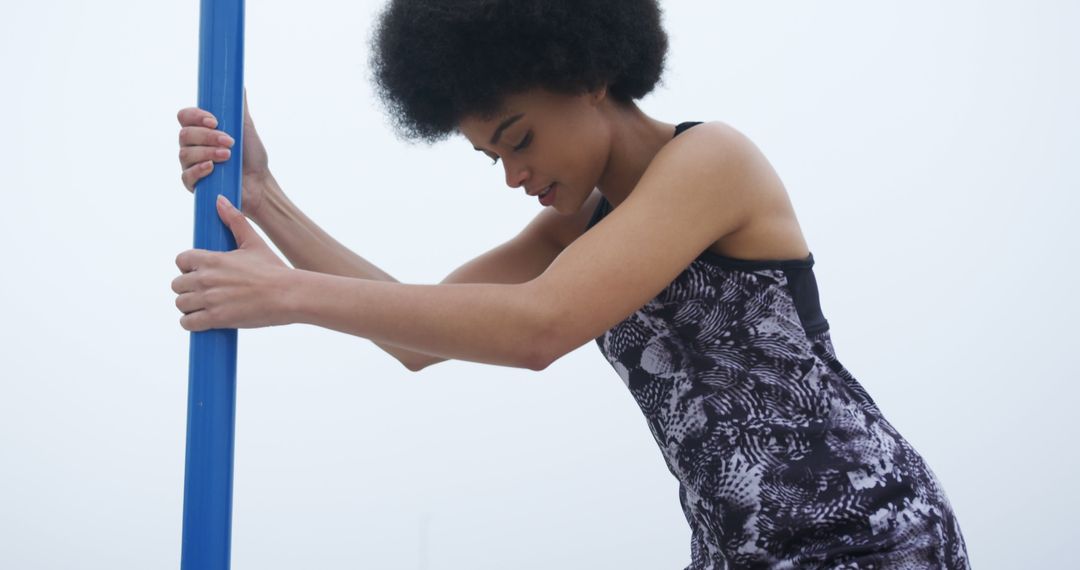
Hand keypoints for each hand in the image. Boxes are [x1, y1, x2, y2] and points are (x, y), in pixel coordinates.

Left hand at [173, 195, 293, 331]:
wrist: (289, 294)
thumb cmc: (274, 269)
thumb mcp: (253, 242)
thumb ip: (234, 220)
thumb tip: (220, 200)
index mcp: (212, 259)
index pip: (181, 260)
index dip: (187, 267)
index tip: (198, 273)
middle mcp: (206, 278)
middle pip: (177, 284)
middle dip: (188, 289)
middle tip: (203, 293)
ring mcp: (209, 299)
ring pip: (181, 304)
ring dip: (189, 307)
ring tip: (203, 308)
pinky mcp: (216, 318)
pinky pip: (188, 323)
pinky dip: (192, 323)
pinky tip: (203, 321)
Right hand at [177, 88, 272, 220]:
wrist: (258, 183)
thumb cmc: (251, 156)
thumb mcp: (245, 127)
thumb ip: (238, 106)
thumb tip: (239, 83)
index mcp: (200, 129)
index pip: (185, 116)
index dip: (196, 116)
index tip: (214, 121)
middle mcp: (192, 145)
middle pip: (184, 134)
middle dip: (208, 136)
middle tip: (229, 142)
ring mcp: (190, 164)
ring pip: (185, 153)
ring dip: (208, 152)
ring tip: (228, 156)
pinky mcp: (193, 183)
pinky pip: (186, 175)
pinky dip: (200, 170)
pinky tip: (212, 168)